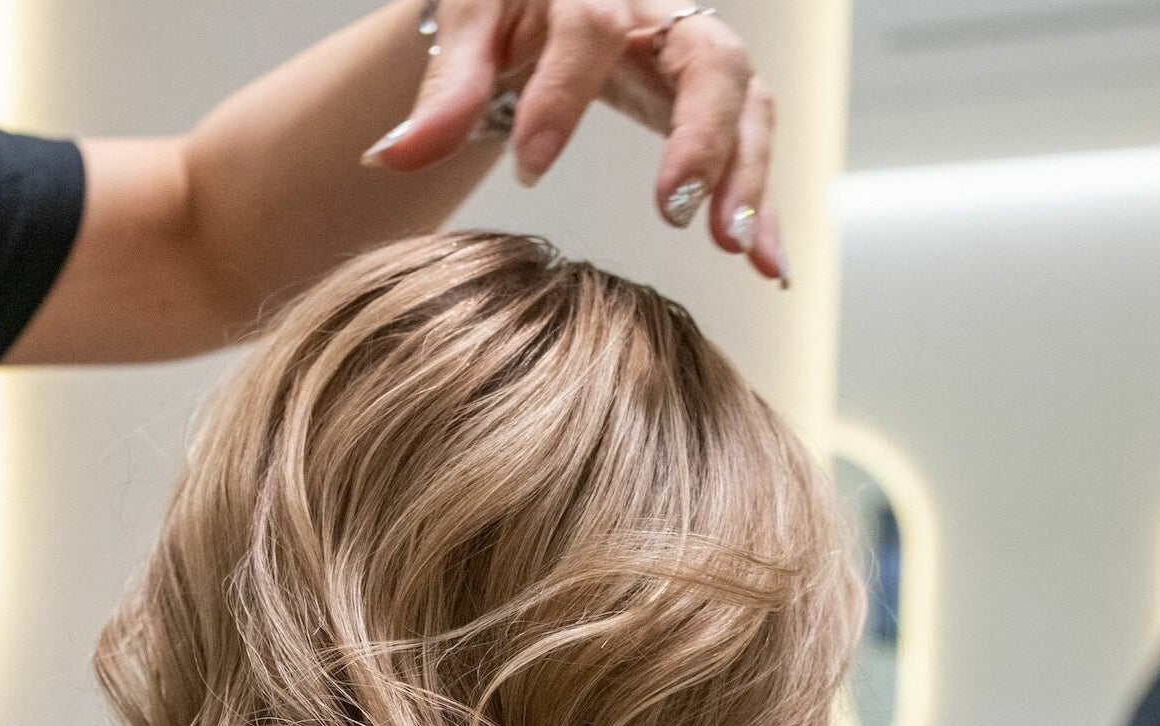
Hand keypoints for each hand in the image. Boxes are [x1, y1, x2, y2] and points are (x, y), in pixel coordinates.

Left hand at [369, 1, 785, 281]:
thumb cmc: (506, 1)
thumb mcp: (467, 25)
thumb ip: (442, 92)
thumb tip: (390, 158)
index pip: (589, 28)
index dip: (562, 97)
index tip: (531, 168)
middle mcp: (660, 13)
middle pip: (708, 61)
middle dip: (701, 137)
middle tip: (676, 209)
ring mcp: (695, 54)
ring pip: (747, 102)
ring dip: (747, 177)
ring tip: (734, 248)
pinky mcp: (713, 94)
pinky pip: (754, 140)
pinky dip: (764, 203)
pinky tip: (769, 265)